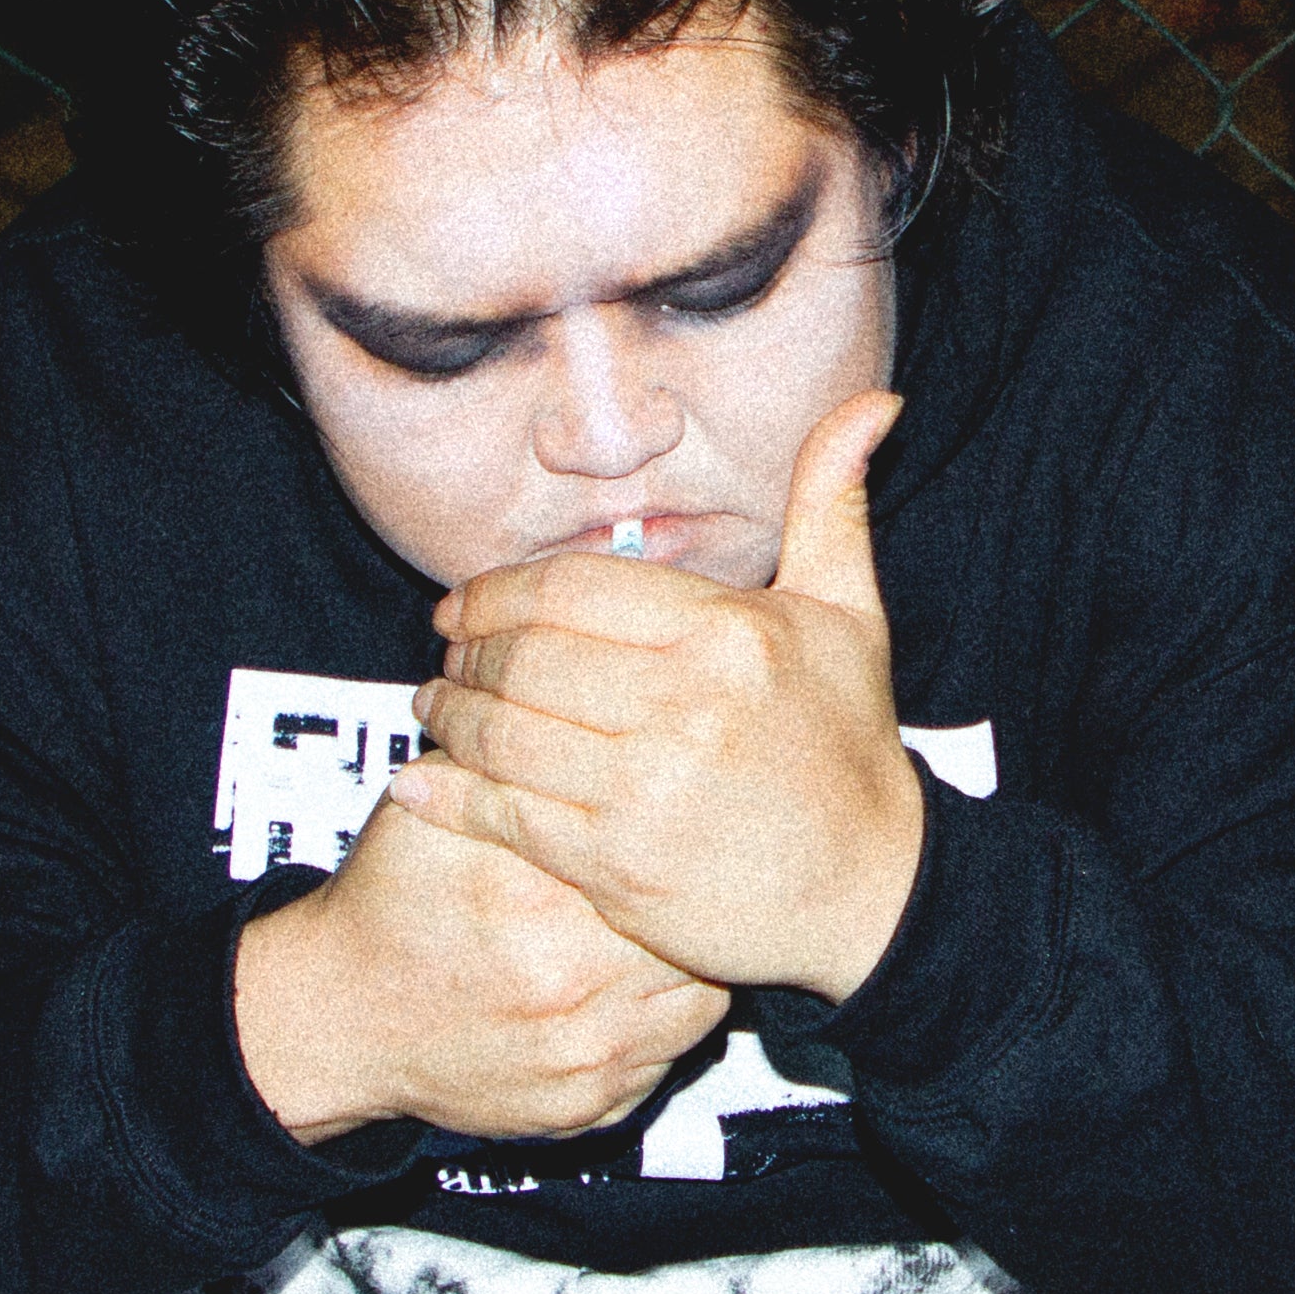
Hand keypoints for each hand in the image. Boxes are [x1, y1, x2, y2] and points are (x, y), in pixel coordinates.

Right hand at [233, 801, 726, 1144]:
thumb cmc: (389, 908)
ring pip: (701, 1006)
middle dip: (690, 909)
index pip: (661, 869)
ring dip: (690, 970)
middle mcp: (572, 991)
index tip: (680, 828)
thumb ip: (504, 770)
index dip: (679, 845)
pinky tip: (632, 992)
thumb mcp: (428, 815)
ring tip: (662, 936)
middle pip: (694, 939)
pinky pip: (666, 1064)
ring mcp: (586, 1062)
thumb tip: (582, 720)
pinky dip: (662, 1026)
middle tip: (686, 881)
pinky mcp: (587, 1109)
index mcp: (543, 907)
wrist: (343, 1018)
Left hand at [393, 389, 921, 1000]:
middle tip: (445, 660)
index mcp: (727, 636)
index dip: (495, 593)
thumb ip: (831, 502)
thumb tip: (873, 401)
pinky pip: (505, 818)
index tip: (461, 606)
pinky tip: (420, 785)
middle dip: (465, 657)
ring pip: (503, 736)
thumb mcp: (851, 615)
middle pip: (523, 659)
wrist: (875, 892)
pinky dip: (449, 799)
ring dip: (447, 722)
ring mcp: (645, 792)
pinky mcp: (618, 867)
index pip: (570, 589)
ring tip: (431, 714)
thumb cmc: (852, 748)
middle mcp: (682, 708)